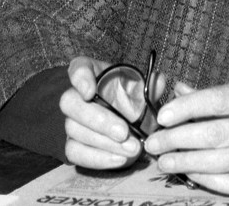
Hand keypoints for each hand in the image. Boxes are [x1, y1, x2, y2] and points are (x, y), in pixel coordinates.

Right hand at [59, 55, 164, 169]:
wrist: (134, 128)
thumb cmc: (134, 102)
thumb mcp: (144, 92)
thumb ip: (150, 86)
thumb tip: (158, 81)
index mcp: (92, 74)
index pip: (78, 68)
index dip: (80, 78)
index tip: (90, 91)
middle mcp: (76, 96)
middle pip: (70, 103)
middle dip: (98, 120)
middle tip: (123, 132)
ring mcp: (71, 121)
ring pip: (74, 130)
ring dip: (104, 142)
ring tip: (132, 148)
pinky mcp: (73, 145)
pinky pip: (75, 153)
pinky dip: (98, 158)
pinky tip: (120, 159)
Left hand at [143, 79, 228, 195]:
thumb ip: (212, 92)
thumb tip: (175, 90)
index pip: (218, 100)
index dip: (187, 108)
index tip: (162, 116)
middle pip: (216, 134)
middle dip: (178, 140)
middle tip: (153, 143)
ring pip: (223, 162)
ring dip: (188, 162)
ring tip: (163, 160)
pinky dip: (209, 181)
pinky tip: (190, 174)